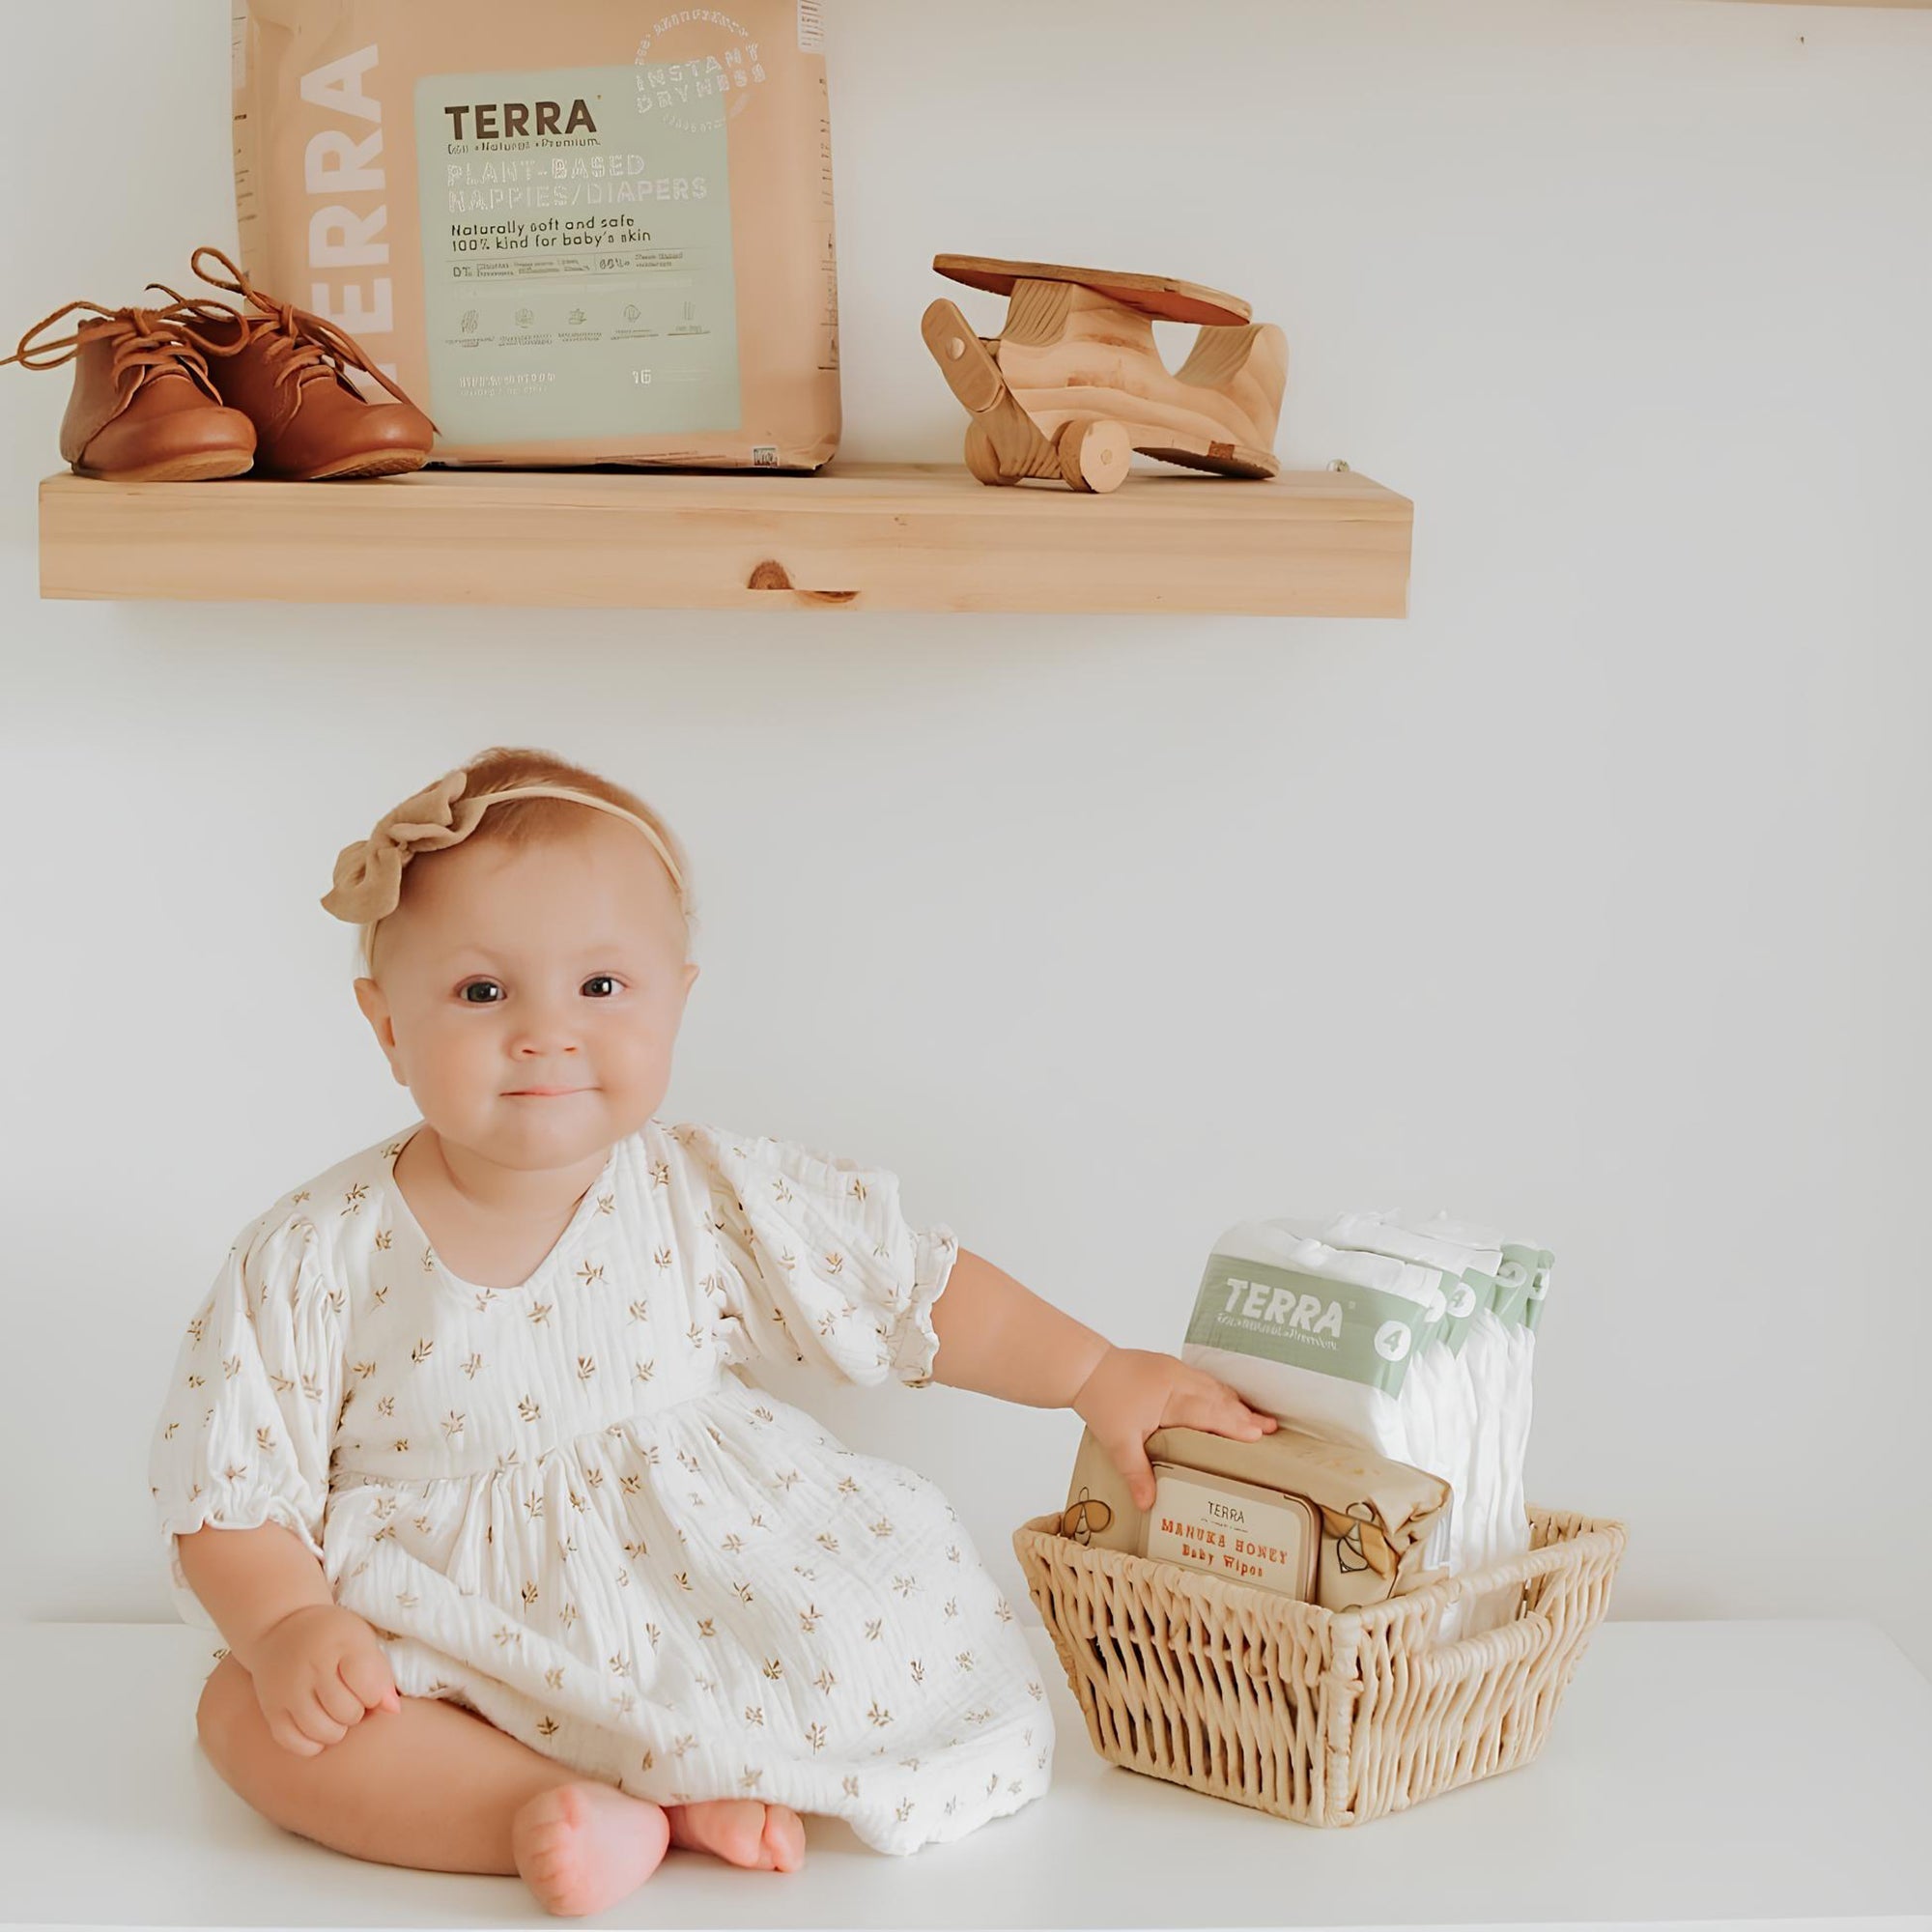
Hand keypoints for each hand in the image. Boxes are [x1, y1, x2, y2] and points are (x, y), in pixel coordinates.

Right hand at [242, 1603, 399, 1756]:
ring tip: (336, 1713)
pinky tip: (317, 1726)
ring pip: (322, 1732)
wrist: (281, 1626)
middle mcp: (309, 1669)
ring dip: (337, 1730)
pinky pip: (295, 1743)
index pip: (368, 1686)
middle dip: (357, 1712)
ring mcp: (286, 1692)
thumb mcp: (360, 1639)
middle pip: (346, 1713)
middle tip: (351, 1699)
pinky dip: (312, 1743)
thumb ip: (380, 1672)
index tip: (370, 1687)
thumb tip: (393, 1710)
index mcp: (337, 1645)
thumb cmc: (332, 1636)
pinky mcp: (271, 1710)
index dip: (376, 1694)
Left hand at [1072, 1344, 1278, 1510]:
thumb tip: (1149, 1504)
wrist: (1084, 1367)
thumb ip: (1136, 1472)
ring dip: (1235, 1402)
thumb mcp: (1117, 1442)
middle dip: (1244, 1414)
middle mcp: (1177, 1380)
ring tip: (1259, 1418)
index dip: (1234, 1424)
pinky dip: (1219, 1392)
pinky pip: (1203, 1379)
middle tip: (1271, 1429)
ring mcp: (1175, 1370)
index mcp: (1169, 1396)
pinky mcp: (1169, 1367)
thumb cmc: (1102, 1401)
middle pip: (1218, 1398)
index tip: (1259, 1435)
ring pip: (1213, 1386)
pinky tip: (1228, 1400)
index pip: (1209, 1413)